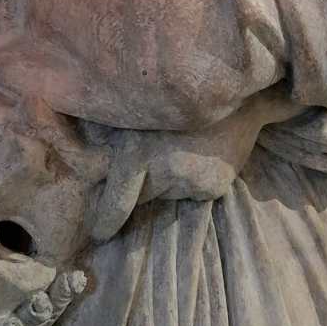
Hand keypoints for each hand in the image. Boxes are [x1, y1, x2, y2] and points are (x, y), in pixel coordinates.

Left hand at [90, 85, 302, 241]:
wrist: (235, 91)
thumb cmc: (173, 94)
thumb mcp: (137, 113)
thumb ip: (114, 142)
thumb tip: (91, 169)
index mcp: (137, 152)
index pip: (116, 202)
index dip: (105, 221)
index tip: (100, 233)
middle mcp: (164, 170)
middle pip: (140, 197)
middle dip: (137, 188)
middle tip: (146, 168)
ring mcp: (192, 180)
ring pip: (166, 193)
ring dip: (164, 180)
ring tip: (177, 147)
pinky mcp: (213, 186)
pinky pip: (190, 192)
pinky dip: (188, 180)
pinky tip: (196, 153)